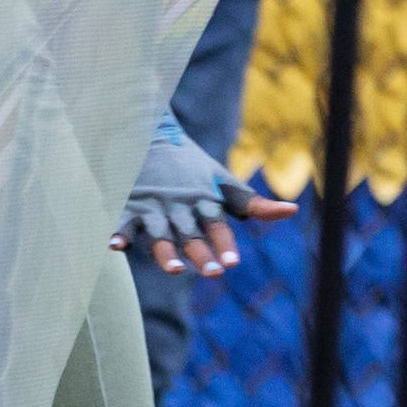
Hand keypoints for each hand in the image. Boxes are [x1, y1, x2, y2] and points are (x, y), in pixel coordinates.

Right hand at [116, 122, 281, 276]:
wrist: (152, 134)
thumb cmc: (193, 167)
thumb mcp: (224, 182)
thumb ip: (254, 203)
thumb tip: (292, 211)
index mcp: (203, 201)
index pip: (217, 225)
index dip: (225, 243)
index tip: (233, 263)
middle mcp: (179, 205)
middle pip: (191, 233)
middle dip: (201, 252)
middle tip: (214, 272)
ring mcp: (153, 206)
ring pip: (160, 232)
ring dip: (166, 251)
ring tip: (175, 270)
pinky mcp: (128, 206)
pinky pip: (122, 222)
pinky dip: (118, 233)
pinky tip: (115, 247)